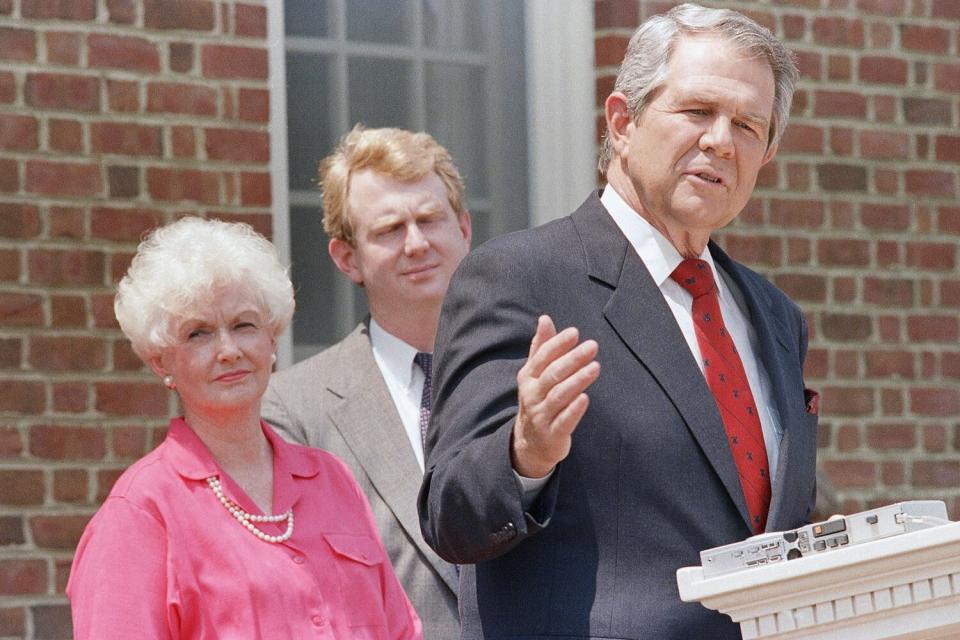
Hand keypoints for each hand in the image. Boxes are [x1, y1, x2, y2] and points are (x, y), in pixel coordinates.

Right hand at [511, 315, 599, 477]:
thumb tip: (545, 319)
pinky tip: (586, 398)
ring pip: (559, 395)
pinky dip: (574, 410)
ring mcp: (541, 415)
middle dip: (572, 359)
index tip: (575, 333)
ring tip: (595, 367)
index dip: (558, 344)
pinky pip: (564, 421)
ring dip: (577, 381)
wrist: (530, 443)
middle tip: (592, 346)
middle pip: (552, 374)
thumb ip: (541, 347)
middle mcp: (532, 394)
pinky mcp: (552, 434)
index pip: (543, 356)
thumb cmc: (538, 400)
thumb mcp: (535, 374)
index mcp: (528, 377)